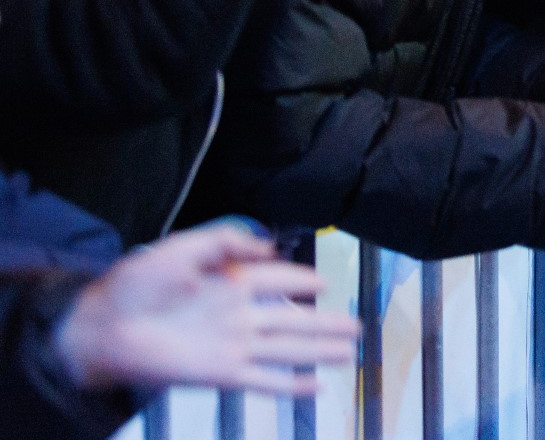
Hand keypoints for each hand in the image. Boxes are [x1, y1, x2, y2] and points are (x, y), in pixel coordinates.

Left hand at [54, 224, 359, 396]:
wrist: (103, 328)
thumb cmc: (135, 285)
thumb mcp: (180, 248)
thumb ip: (225, 242)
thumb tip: (269, 245)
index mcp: (231, 281)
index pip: (278, 279)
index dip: (303, 279)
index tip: (325, 282)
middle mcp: (239, 314)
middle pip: (294, 318)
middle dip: (326, 322)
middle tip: (356, 326)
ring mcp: (233, 345)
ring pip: (288, 348)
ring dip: (319, 351)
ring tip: (349, 352)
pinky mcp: (222, 373)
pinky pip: (264, 380)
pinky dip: (290, 385)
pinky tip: (315, 388)